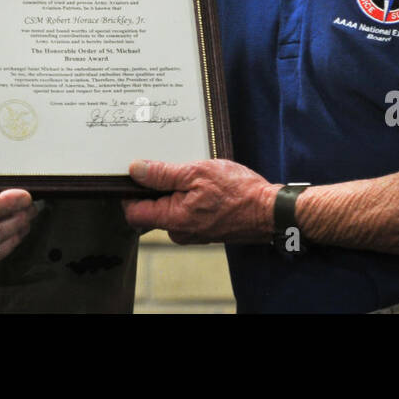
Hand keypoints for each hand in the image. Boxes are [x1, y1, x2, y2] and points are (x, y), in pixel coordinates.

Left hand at [122, 158, 278, 244]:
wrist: (270, 211)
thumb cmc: (238, 192)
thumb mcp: (197, 172)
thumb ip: (163, 173)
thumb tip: (135, 170)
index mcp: (173, 219)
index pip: (133, 212)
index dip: (128, 192)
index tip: (134, 173)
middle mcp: (179, 231)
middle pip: (150, 209)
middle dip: (155, 187)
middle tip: (169, 165)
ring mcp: (191, 232)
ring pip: (169, 208)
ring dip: (174, 189)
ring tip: (191, 172)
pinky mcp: (203, 229)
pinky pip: (184, 212)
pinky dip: (187, 196)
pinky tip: (201, 183)